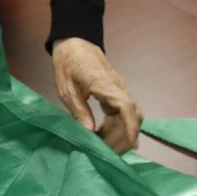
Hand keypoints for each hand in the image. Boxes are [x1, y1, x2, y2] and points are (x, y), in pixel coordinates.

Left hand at [51, 38, 142, 152]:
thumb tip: (89, 131)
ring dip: (120, 133)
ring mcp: (119, 89)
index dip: (130, 126)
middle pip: (131, 115)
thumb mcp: (65, 88)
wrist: (75, 42)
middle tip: (105, 153)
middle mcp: (117, 86)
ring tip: (103, 147)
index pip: (125, 106)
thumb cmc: (67, 62)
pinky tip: (105, 137)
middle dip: (123, 138)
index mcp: (103, 83)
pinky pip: (123, 112)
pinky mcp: (117, 93)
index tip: (130, 144)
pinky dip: (117, 127)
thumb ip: (78, 109)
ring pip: (130, 115)